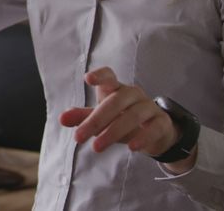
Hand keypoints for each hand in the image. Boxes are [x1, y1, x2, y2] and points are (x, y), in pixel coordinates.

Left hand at [59, 67, 195, 172]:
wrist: (156, 132)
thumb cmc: (123, 118)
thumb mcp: (102, 118)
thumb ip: (83, 117)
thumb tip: (62, 118)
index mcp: (117, 89)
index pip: (109, 76)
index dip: (100, 75)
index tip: (88, 79)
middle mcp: (134, 94)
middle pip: (116, 101)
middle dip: (96, 120)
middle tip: (79, 137)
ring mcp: (149, 107)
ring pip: (133, 115)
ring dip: (113, 132)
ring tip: (97, 147)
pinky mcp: (162, 122)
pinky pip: (154, 127)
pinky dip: (143, 137)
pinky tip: (132, 148)